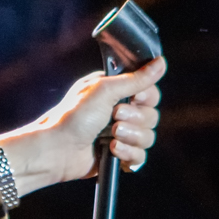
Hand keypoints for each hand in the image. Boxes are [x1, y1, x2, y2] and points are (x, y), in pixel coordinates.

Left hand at [0, 57, 164, 193]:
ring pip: (148, 137)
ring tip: (111, 137)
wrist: (57, 150)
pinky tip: (112, 151)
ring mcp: (119, 135)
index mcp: (116, 92)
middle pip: (152, 116)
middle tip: (114, 118)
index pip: (150, 93)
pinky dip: (129, 155)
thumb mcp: (105, 90)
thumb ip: (136, 79)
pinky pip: (140, 157)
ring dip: (131, 137)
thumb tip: (161, 62)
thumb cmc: (73, 116)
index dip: (145, 98)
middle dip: (135, 119)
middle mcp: (119, 112)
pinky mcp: (118, 155)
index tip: (133, 98)